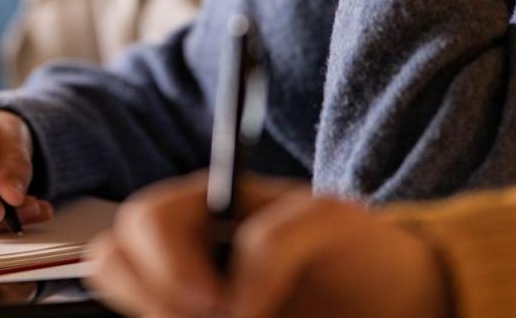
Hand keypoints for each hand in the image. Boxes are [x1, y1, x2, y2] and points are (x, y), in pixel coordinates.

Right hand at [87, 173, 447, 317]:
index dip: (164, 262)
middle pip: (113, 263)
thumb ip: (276, 239)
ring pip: (133, 304)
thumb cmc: (367, 251)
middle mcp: (185, 253)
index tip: (213, 300)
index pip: (144, 221)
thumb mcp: (334, 220)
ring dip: (160, 314)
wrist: (402, 302)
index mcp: (205, 208)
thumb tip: (234, 297)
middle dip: (153, 296)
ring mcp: (188, 297)